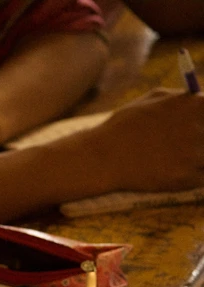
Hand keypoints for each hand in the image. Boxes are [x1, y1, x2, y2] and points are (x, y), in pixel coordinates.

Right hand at [86, 89, 203, 191]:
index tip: (199, 128)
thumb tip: (203, 100)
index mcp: (197, 104)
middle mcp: (200, 128)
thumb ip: (184, 98)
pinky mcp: (186, 178)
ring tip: (174, 159)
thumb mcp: (154, 98)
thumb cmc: (124, 125)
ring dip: (197, 160)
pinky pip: (201, 179)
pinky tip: (172, 172)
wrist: (102, 157)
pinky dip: (192, 177)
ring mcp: (195, 155)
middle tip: (184, 146)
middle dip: (200, 141)